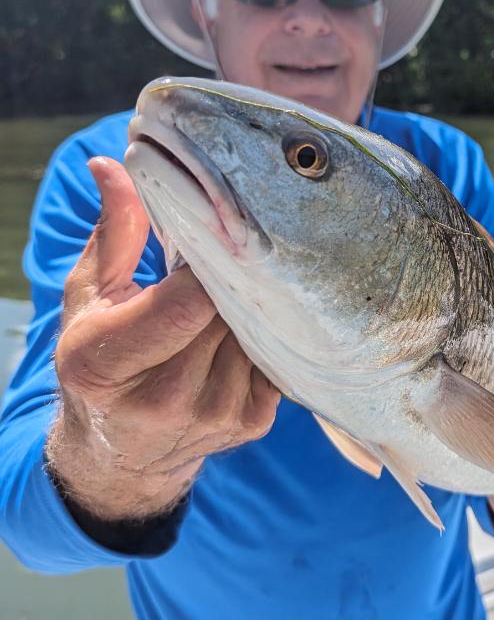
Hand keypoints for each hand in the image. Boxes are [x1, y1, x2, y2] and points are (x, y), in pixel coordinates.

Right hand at [49, 157, 279, 519]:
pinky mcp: (250, 425)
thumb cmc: (99, 361)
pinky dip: (267, 333)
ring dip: (253, 305)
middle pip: (227, 313)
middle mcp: (160, 401)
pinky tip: (249, 323)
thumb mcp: (90, 297)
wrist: (120, 455)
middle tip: (237, 251)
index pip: (186, 302)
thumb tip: (111, 164)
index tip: (214, 235)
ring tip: (239, 289)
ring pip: (257, 331)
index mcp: (104, 363)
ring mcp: (212, 418)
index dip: (210, 263)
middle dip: (233, 278)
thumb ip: (112, 234)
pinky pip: (276, 355)